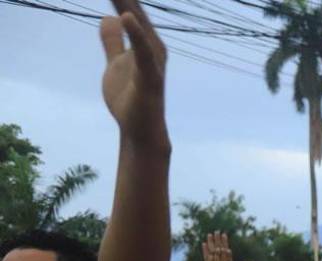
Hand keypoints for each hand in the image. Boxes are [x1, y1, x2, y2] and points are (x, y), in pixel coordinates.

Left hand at [99, 0, 167, 145]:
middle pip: (137, 15)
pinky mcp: (151, 78)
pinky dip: (136, 35)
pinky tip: (126, 17)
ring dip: (129, 6)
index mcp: (145, 44)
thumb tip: (110, 17)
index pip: (130, 11)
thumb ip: (113, 40)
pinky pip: (144, 53)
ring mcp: (153, 63)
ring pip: (142, 29)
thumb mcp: (115, 62)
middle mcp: (153, 49)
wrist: (139, 130)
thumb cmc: (130, 98)